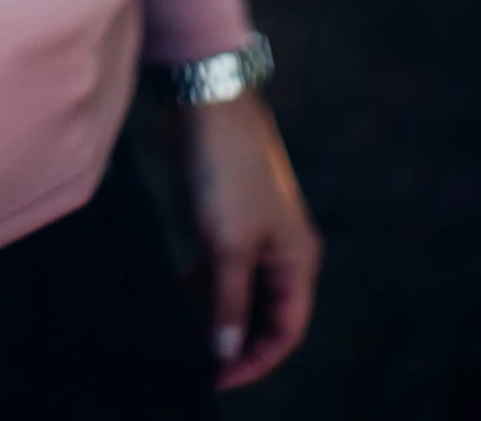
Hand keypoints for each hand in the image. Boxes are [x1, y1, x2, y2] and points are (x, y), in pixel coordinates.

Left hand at [173, 90, 323, 391]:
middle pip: (267, 312)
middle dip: (239, 339)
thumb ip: (227, 302)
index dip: (256, 360)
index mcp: (297, 259)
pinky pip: (223, 263)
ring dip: (220, 312)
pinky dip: (207, 283)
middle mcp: (282, 248)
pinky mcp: (227, 213)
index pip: (286, 329)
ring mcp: (255, 229)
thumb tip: (226, 352)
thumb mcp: (225, 245)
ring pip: (242, 288)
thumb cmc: (225, 171)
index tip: (219, 379)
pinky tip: (183, 293)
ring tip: (189, 335)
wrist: (205, 102)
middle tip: (202, 362)